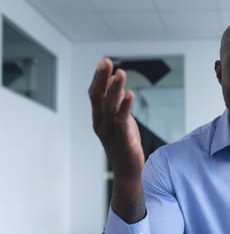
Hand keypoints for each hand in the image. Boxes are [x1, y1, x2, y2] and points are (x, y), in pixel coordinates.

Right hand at [88, 58, 143, 180]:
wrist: (128, 172)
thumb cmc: (125, 145)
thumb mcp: (120, 120)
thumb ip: (116, 103)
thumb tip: (115, 83)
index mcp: (99, 119)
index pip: (95, 95)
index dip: (99, 78)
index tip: (104, 62)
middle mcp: (101, 124)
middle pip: (98, 98)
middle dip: (101, 78)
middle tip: (106, 62)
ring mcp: (111, 132)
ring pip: (110, 106)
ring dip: (115, 89)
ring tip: (120, 73)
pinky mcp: (123, 139)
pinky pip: (122, 120)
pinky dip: (125, 106)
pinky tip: (130, 94)